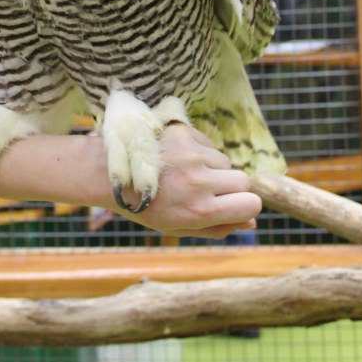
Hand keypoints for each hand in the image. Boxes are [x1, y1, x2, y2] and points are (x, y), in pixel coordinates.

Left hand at [112, 123, 261, 238]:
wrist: (110, 173)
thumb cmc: (144, 205)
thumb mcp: (177, 227)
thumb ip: (218, 228)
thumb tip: (252, 223)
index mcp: (199, 210)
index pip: (251, 204)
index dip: (244, 206)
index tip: (231, 206)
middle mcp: (199, 181)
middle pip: (244, 181)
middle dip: (231, 187)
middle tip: (206, 190)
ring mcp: (191, 154)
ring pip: (225, 161)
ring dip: (213, 169)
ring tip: (183, 174)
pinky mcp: (183, 133)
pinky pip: (208, 145)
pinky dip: (199, 152)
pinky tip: (176, 159)